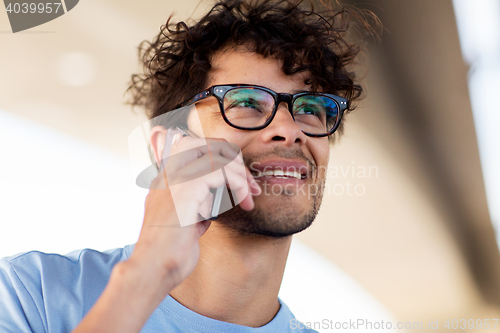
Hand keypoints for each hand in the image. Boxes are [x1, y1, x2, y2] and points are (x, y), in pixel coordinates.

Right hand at [72, 135, 259, 332]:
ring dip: (241, 174)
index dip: (220, 156)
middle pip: (206, 143)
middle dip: (233, 159)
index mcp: (166, 180)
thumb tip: (216, 200)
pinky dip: (240, 185)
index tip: (237, 179)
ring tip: (250, 196)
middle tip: (248, 185)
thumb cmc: (172, 252)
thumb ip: (199, 206)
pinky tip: (244, 203)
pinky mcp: (187, 188)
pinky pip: (223, 171)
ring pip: (218, 154)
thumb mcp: (187, 222)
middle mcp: (168, 174)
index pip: (192, 146)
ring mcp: (176, 178)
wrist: (155, 268)